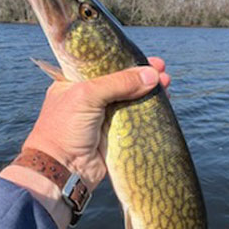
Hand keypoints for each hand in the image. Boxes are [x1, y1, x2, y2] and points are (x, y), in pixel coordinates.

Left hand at [0, 57, 169, 228]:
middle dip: (142, 75)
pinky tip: (162, 105)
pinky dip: (148, 113)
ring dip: (148, 93)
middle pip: (121, 82)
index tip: (147, 58)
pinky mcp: (113, 136)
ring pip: (130, 100)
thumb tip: (152, 75)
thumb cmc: (64, 128)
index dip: (125, 61)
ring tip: (167, 84)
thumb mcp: (87, 96)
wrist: (61, 171)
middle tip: (162, 70)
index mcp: (74, 84)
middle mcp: (88, 99)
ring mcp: (102, 118)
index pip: (104, 66)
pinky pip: (135, 121)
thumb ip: (119, 83)